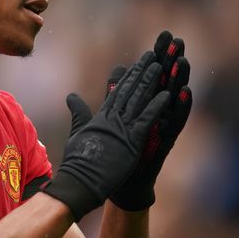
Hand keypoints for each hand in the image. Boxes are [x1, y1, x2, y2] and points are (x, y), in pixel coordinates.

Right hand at [44, 52, 169, 220]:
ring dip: (151, 82)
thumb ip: (79, 113)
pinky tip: (167, 94)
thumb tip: (71, 96)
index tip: (138, 63)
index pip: (118, 92)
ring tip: (161, 66)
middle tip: (153, 55)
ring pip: (139, 100)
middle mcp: (112, 118)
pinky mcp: (131, 141)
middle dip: (142, 72)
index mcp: (101, 117)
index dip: (129, 76)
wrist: (78, 181)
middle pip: (130, 90)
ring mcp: (122, 129)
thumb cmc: (76, 161)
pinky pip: (147, 120)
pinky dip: (157, 106)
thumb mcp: (77, 132)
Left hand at [110, 31, 192, 210]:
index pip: (154, 73)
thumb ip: (114, 93)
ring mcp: (164, 124)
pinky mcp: (165, 140)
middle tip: (178, 39)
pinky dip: (181, 107)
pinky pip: (176, 121)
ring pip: (174, 98)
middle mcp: (159, 111)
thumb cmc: (120, 150)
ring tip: (183, 60)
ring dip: (179, 79)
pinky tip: (185, 91)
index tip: (164, 35)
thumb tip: (116, 70)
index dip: (159, 55)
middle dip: (172, 60)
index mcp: (146, 103)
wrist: (122, 182)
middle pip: (167, 80)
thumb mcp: (114, 116)